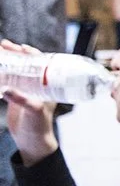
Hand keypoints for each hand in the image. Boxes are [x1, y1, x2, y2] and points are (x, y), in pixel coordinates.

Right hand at [0, 40, 57, 164]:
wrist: (32, 141)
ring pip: (17, 70)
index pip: (42, 64)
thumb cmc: (39, 126)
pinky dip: (2, 72)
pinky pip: (9, 80)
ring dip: (8, 60)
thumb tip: (5, 90)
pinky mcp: (17, 96)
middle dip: (16, 54)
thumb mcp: (33, 111)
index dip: (32, 54)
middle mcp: (39, 85)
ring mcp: (27, 89)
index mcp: (48, 86)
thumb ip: (21, 100)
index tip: (21, 47)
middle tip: (4, 45)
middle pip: (28, 64)